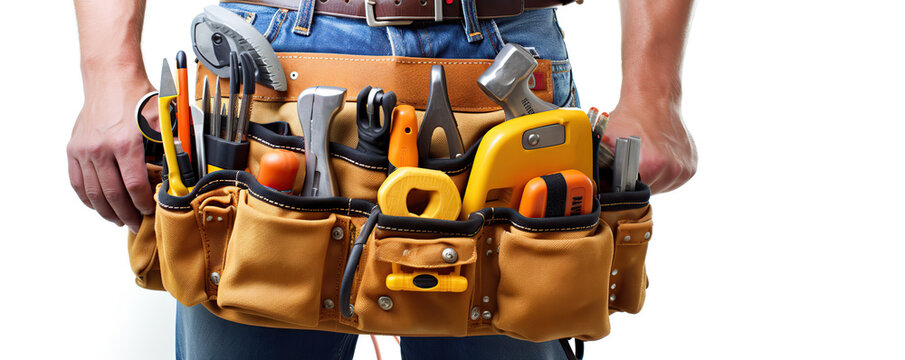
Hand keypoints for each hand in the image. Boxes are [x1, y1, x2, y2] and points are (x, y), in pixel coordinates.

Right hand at [68, 69, 156, 232]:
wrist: (110, 78)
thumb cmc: (139, 98)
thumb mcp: (163, 121)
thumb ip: (172, 147)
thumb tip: (184, 171)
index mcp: (125, 143)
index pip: (134, 186)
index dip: (143, 204)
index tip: (150, 213)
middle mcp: (101, 149)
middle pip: (112, 195)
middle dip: (126, 214)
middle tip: (135, 224)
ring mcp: (84, 150)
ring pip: (93, 193)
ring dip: (106, 211)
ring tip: (118, 220)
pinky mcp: (74, 149)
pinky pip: (77, 182)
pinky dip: (87, 198)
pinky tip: (98, 206)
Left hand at [604, 97, 696, 193]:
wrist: (653, 99)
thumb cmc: (629, 117)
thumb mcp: (606, 140)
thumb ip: (599, 166)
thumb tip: (592, 186)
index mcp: (650, 166)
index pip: (631, 193)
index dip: (621, 187)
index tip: (617, 179)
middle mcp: (671, 169)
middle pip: (647, 192)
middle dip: (636, 183)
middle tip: (629, 167)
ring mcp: (684, 169)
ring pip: (661, 187)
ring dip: (651, 180)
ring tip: (643, 161)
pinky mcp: (691, 165)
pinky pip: (673, 180)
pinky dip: (664, 174)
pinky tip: (656, 159)